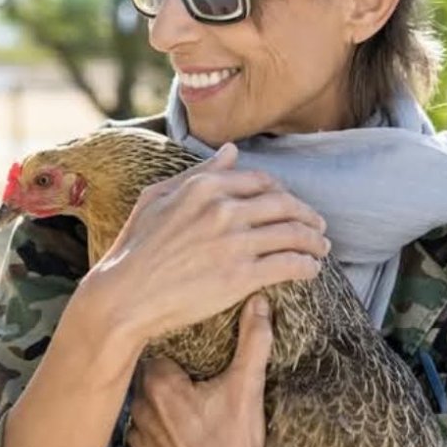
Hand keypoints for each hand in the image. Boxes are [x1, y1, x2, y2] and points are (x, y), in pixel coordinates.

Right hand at [86, 143, 328, 343]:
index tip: (291, 206)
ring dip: (314, 241)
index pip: (261, 181)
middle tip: (318, 228)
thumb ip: (198, 172)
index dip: (283, 193)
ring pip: (293, 233)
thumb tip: (232, 151)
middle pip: (284, 204)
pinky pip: (289, 264)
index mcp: (205, 186)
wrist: (125, 295)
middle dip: (307, 216)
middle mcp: (224, 208)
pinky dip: (307, 265)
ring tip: (321, 249)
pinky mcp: (242, 275)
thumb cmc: (134, 249)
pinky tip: (312, 270)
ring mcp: (234, 241)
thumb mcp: (158, 198)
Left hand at [127, 294, 272, 446]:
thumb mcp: (247, 386)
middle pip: (148, 381)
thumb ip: (253, 341)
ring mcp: (136, 440)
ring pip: (142, 411)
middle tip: (196, 390)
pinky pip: (141, 443)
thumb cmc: (235, 441)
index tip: (195, 364)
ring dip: (159, 412)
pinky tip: (177, 443)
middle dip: (168, 383)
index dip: (177, 358)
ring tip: (187, 418)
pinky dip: (156, 441)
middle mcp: (138, 409)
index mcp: (159, 384)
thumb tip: (259, 302)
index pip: (158, 354)